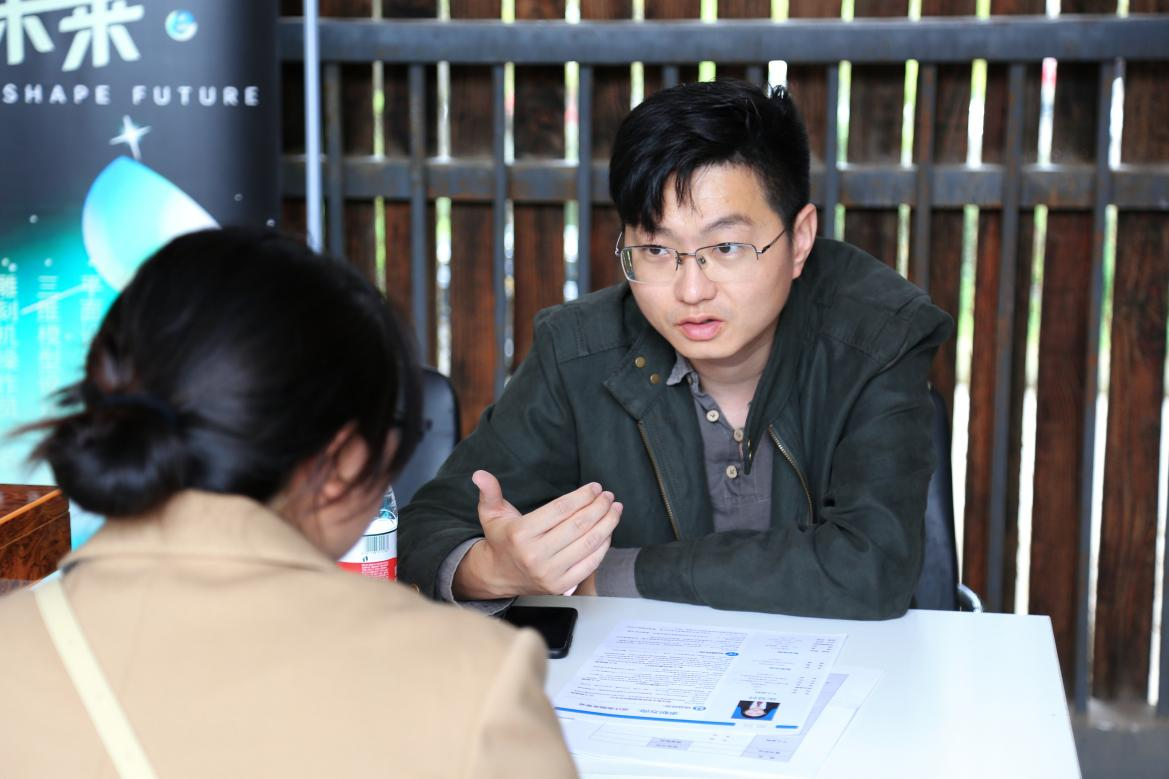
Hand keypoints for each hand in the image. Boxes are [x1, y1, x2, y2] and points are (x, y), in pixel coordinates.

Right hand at [452, 470, 621, 599]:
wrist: (500, 575)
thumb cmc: (502, 539)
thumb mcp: (491, 514)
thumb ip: (489, 492)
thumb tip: (479, 474)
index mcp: (520, 534)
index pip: (560, 509)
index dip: (582, 496)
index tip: (595, 487)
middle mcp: (535, 555)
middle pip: (578, 525)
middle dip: (599, 507)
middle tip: (609, 496)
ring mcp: (550, 573)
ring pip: (588, 543)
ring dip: (608, 523)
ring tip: (615, 509)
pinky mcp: (561, 586)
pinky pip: (590, 563)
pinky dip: (604, 545)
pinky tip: (608, 531)